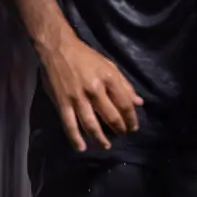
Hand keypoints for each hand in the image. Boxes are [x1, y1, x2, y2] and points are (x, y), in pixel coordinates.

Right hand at [38, 33, 140, 151]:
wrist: (58, 48)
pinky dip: (75, 138)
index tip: (133, 127)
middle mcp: (95, 90)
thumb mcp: (109, 66)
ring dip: (100, 138)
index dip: (131, 119)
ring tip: (106, 145)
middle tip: (121, 135)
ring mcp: (77, 97)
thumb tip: (139, 102)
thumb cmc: (86, 57)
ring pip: (91, 124)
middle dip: (119, 129)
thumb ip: (125, 85)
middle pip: (111, 116)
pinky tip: (81, 147)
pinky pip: (69, 124)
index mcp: (109, 79)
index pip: (125, 104)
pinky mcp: (62, 102)